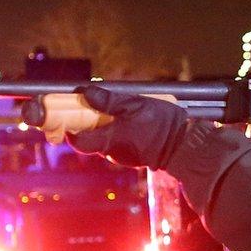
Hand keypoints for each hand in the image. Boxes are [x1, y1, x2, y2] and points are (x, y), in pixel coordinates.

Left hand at [66, 86, 187, 169]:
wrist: (184, 147)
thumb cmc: (162, 125)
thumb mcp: (136, 104)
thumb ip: (109, 100)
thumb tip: (85, 92)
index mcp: (109, 140)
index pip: (78, 141)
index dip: (69, 130)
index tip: (67, 117)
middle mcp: (112, 153)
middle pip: (91, 139)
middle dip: (89, 123)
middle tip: (92, 107)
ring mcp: (123, 157)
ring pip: (105, 140)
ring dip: (106, 127)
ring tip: (120, 112)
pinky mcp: (133, 157)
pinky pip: (118, 143)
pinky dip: (119, 133)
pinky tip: (131, 123)